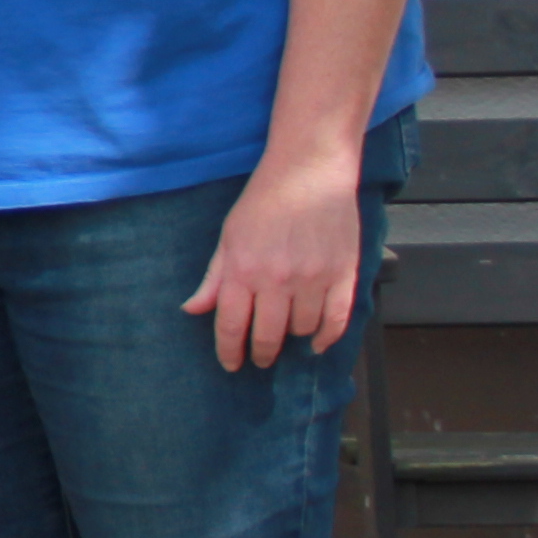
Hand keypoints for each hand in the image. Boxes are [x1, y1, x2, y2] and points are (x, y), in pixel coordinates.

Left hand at [186, 154, 366, 371]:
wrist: (309, 172)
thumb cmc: (263, 202)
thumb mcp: (228, 238)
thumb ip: (214, 279)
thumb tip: (192, 310)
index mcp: (243, 271)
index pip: (232, 326)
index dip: (230, 352)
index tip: (231, 365)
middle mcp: (278, 280)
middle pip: (268, 336)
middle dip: (261, 353)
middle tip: (260, 358)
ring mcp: (314, 279)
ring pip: (302, 330)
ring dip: (292, 338)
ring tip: (286, 333)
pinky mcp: (344, 274)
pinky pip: (338, 320)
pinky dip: (328, 338)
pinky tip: (317, 344)